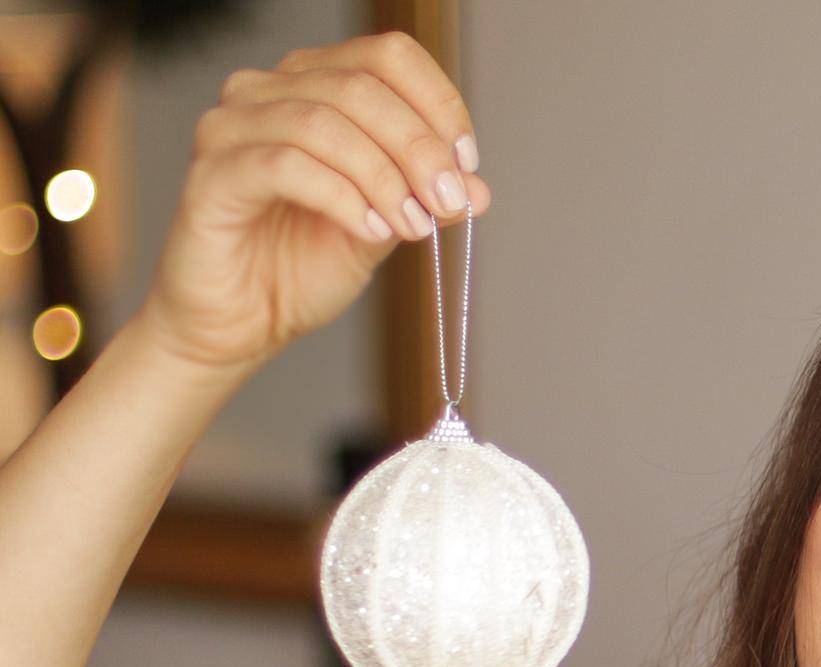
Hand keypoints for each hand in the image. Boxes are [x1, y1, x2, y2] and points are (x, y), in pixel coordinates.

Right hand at [131, 30, 489, 376]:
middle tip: (448, 201)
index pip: (386, 57)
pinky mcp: (214, 173)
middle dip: (418, 148)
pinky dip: (341, 197)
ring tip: (411, 225)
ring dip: (383, 177)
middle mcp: (267, 91)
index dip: (437, 104)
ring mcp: (233, 127)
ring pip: (324, 122)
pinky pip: (286, 164)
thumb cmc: (298, 270)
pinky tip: (369, 229)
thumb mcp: (379, 231)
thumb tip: (477, 189)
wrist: (241, 325)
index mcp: (312, 87)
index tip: (467, 163)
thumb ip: (418, 200)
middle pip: (359, 87)